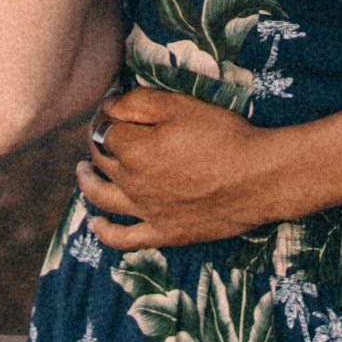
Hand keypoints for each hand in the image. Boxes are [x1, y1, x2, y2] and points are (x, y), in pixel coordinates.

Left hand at [82, 85, 301, 252]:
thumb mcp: (180, 106)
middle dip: (97, 143)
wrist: (258, 178)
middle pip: (102, 160)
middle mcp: (131, 182)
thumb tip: (107, 105)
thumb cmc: (223, 136)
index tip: (112, 109)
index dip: (106, 117)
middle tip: (104, 133)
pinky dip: (104, 231)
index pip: (105, 130)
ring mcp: (145, 211)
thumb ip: (137, 103)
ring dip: (87, 183)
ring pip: (101, 197)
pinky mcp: (163, 233)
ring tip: (83, 172)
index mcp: (133, 149)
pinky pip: (123, 239)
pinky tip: (96, 223)